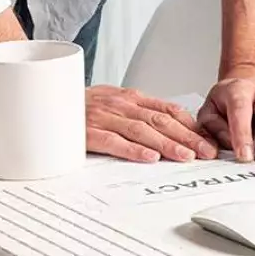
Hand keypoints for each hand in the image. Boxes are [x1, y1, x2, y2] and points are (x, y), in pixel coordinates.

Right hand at [85, 85, 218, 162]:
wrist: (45, 99)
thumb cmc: (83, 106)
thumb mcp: (116, 103)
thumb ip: (141, 113)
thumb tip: (173, 127)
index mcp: (131, 98)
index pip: (168, 110)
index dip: (191, 125)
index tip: (209, 139)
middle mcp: (121, 105)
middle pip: (161, 121)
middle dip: (188, 137)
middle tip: (207, 152)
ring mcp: (104, 118)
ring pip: (142, 130)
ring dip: (168, 144)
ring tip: (186, 156)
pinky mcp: (87, 133)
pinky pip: (113, 141)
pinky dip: (133, 150)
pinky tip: (149, 157)